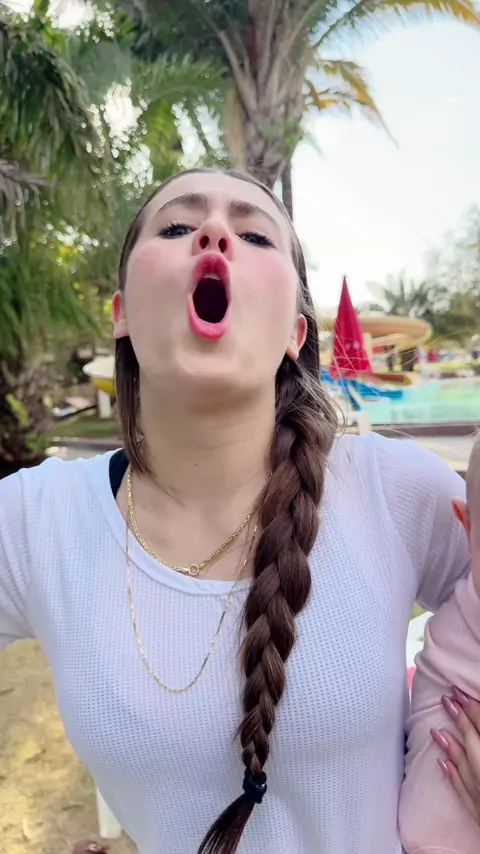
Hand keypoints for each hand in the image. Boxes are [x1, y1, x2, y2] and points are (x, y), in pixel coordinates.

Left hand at [430, 686, 479, 822]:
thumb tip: (476, 729)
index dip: (473, 709)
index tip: (459, 692)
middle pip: (475, 741)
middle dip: (461, 719)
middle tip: (447, 698)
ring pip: (465, 765)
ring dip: (451, 745)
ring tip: (436, 730)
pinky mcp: (478, 813)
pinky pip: (463, 792)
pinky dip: (453, 776)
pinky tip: (443, 764)